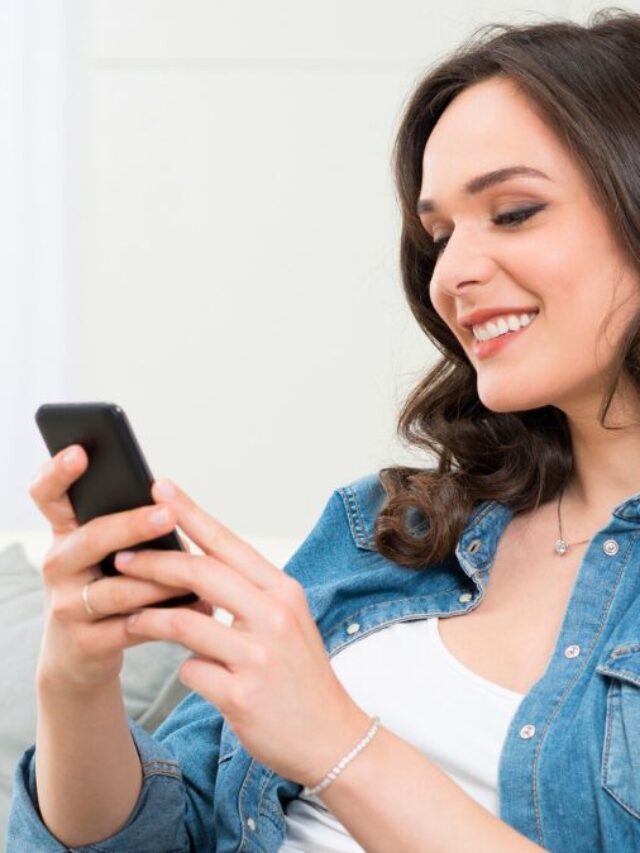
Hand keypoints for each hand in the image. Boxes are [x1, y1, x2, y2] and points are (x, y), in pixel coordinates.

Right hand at [28, 445, 209, 691]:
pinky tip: (198, 606)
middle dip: (131, 525)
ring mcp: (68, 605)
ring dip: (162, 579)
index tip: (80, 451)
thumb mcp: (107, 555)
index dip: (58, 472)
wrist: (81, 656)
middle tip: (166, 514)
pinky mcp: (86, 643)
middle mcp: (59, 565)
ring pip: (119, 587)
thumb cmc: (108, 588)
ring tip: (197, 572)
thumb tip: (175, 505)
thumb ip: (127, 530)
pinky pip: (132, 627)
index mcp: (66, 534)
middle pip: (91, 538)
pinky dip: (168, 616)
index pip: (49, 496)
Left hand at [115, 478, 369, 785]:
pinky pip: (191, 671)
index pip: (227, 542)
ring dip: (148, 617)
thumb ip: (246, 593)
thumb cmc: (301, 674)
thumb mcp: (285, 621)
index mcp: (283, 591)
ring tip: (128, 615)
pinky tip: (194, 673)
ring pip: (184, 622)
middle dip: (154, 563)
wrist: (332, 736)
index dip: (189, 513)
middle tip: (122, 557)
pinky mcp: (242, 695)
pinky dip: (185, 669)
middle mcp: (274, 616)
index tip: (159, 487)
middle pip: (200, 573)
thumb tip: (194, 565)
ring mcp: (259, 656)